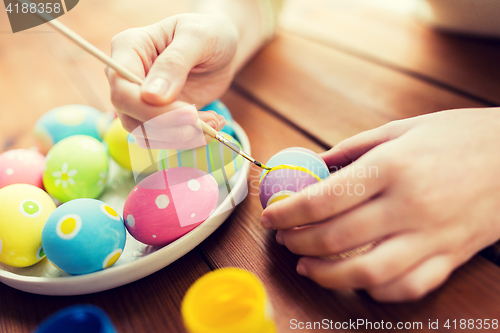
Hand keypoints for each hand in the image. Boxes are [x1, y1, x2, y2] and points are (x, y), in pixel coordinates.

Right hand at [106, 13, 237, 145]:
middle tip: (210, 122)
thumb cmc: (208, 33)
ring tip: (215, 121)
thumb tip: (151, 97)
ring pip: (147, 135)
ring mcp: (139, 101)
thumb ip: (174, 63)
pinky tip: (212, 125)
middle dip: (172, 128)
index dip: (152, 110)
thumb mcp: (197, 38)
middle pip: (131, 118)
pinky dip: (188, 139)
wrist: (221, 46)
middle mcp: (127, 78)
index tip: (190, 114)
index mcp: (128, 49)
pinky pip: (163, 139)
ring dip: (183, 137)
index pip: (123, 90)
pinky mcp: (156, 118)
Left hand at [261, 108, 499, 301]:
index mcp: (392, 168)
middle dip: (298, 243)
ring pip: (367, 273)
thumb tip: (313, 165)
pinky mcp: (450, 257)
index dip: (288, 212)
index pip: (324, 199)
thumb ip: (352, 150)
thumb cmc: (459, 136)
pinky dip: (374, 289)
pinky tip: (356, 279)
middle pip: (336, 238)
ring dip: (326, 275)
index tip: (271, 216)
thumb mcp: (402, 129)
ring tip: (306, 266)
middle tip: (284, 239)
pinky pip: (406, 287)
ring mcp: (432, 237)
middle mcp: (409, 206)